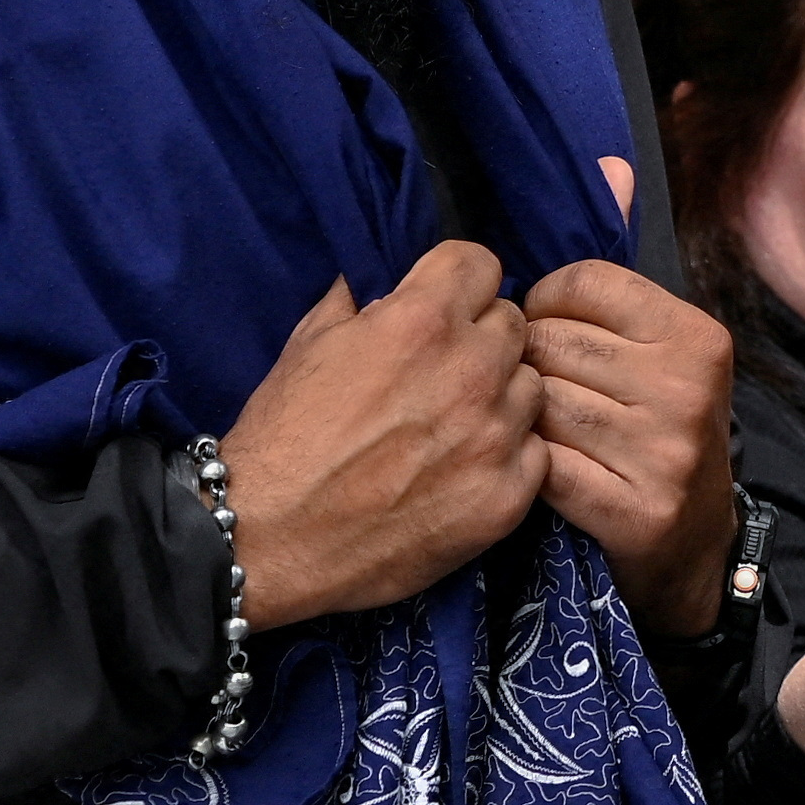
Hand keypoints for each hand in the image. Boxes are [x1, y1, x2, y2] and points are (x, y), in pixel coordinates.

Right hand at [226, 243, 545, 628]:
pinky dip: (506, 458)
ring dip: (498, 398)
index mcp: (422, 321)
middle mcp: (471, 369)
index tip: (442, 304)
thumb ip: (356, 300)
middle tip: (442, 373)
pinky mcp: (507, 494)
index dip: (457, 282)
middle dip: (480, 339)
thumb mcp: (307, 345)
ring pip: (530, 387)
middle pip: (511, 325)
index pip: (481, 264)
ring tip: (451, 426)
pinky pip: (535, 452)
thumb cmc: (280, 440)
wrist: (269, 540)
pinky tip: (463, 471)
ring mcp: (495, 435)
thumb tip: (383, 280)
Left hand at [527, 244, 740, 637]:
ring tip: (537, 431)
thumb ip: (617, 267)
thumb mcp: (655, 348)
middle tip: (542, 394)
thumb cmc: (653, 431)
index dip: (547, 308)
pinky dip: (526, 469)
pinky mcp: (636, 511)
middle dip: (528, 366)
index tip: (555, 339)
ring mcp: (667, 452)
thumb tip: (611, 163)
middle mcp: (691, 388)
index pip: (581, 282)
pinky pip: (540, 464)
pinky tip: (537, 472)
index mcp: (698, 336)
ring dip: (521, 419)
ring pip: (538, 402)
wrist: (691, 549)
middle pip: (551, 342)